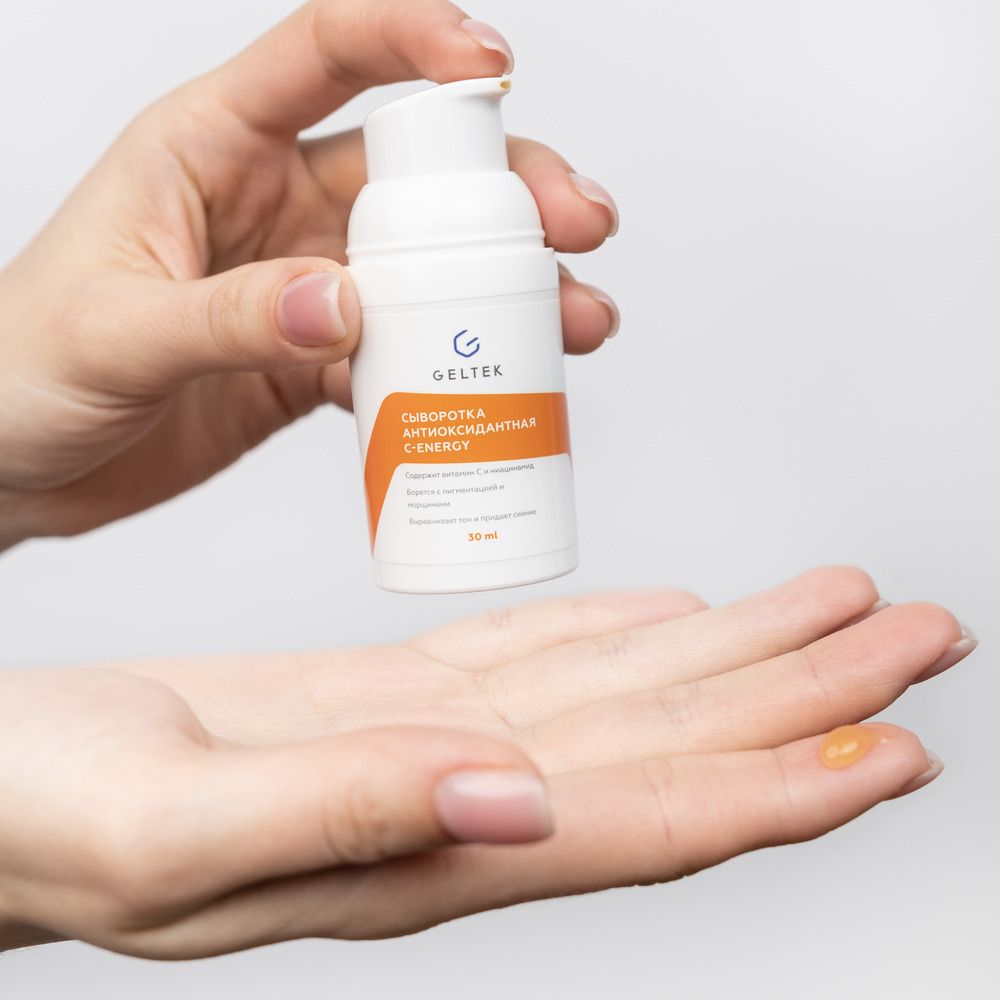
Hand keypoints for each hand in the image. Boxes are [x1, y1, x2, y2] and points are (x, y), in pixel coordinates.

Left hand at [0, 0, 618, 548]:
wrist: (14, 466)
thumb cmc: (23, 371)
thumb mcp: (113, 334)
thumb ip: (227, 317)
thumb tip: (346, 307)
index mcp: (209, 149)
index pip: (324, 56)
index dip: (414, 41)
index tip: (494, 67)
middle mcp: (269, 206)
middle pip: (411, 176)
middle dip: (506, 194)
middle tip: (577, 229)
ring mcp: (299, 286)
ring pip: (424, 271)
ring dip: (503, 292)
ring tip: (575, 322)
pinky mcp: (311, 359)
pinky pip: (399, 355)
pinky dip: (451, 373)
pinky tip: (495, 388)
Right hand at [0, 568, 975, 957]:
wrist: (2, 787)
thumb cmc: (56, 817)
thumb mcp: (178, 827)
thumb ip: (347, 815)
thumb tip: (507, 798)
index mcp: (421, 850)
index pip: (645, 821)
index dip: (778, 788)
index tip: (892, 749)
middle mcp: (459, 804)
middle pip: (672, 747)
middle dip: (808, 698)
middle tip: (918, 641)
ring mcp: (434, 750)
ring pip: (628, 696)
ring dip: (743, 657)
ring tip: (841, 614)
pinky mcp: (393, 703)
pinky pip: (542, 664)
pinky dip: (626, 638)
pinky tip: (683, 628)